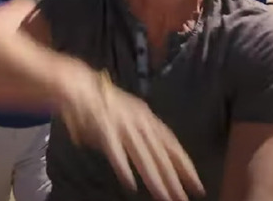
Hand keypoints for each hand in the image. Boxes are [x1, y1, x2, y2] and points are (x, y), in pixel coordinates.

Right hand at [58, 68, 204, 200]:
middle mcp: (139, 120)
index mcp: (146, 116)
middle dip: (173, 177)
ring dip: (154, 177)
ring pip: (142, 154)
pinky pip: (115, 150)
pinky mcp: (103, 128)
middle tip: (184, 198)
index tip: (196, 183)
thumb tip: (146, 158)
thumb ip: (136, 137)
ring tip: (164, 197)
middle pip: (160, 152)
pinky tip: (130, 184)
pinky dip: (122, 166)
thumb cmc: (100, 103)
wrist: (76, 84)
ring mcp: (122, 123)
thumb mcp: (126, 117)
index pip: (170, 142)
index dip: (184, 163)